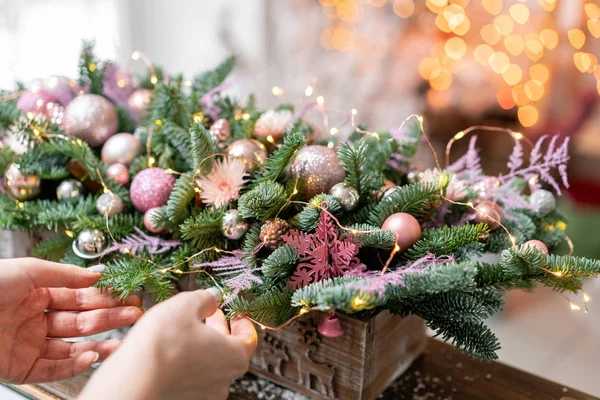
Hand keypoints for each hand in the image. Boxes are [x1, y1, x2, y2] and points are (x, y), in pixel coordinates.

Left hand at [0, 258, 142, 383]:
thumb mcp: (29, 270)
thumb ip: (67, 275)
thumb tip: (100, 274)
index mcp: (37, 294)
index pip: (79, 297)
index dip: (105, 297)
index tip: (129, 296)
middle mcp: (35, 320)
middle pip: (80, 321)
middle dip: (109, 319)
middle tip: (135, 316)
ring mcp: (28, 344)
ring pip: (71, 347)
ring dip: (98, 344)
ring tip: (122, 342)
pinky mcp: (19, 368)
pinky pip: (52, 367)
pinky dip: (74, 363)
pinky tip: (92, 355)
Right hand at [79, 290, 257, 399]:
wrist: (132, 380)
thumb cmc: (162, 343)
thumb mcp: (186, 305)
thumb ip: (205, 299)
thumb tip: (212, 299)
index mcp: (235, 356)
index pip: (249, 338)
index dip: (243, 322)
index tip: (236, 313)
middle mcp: (224, 380)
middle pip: (230, 351)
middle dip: (219, 330)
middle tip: (209, 315)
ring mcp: (204, 395)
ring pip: (210, 365)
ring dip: (202, 346)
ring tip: (186, 330)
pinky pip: (192, 378)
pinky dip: (187, 362)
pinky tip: (171, 350)